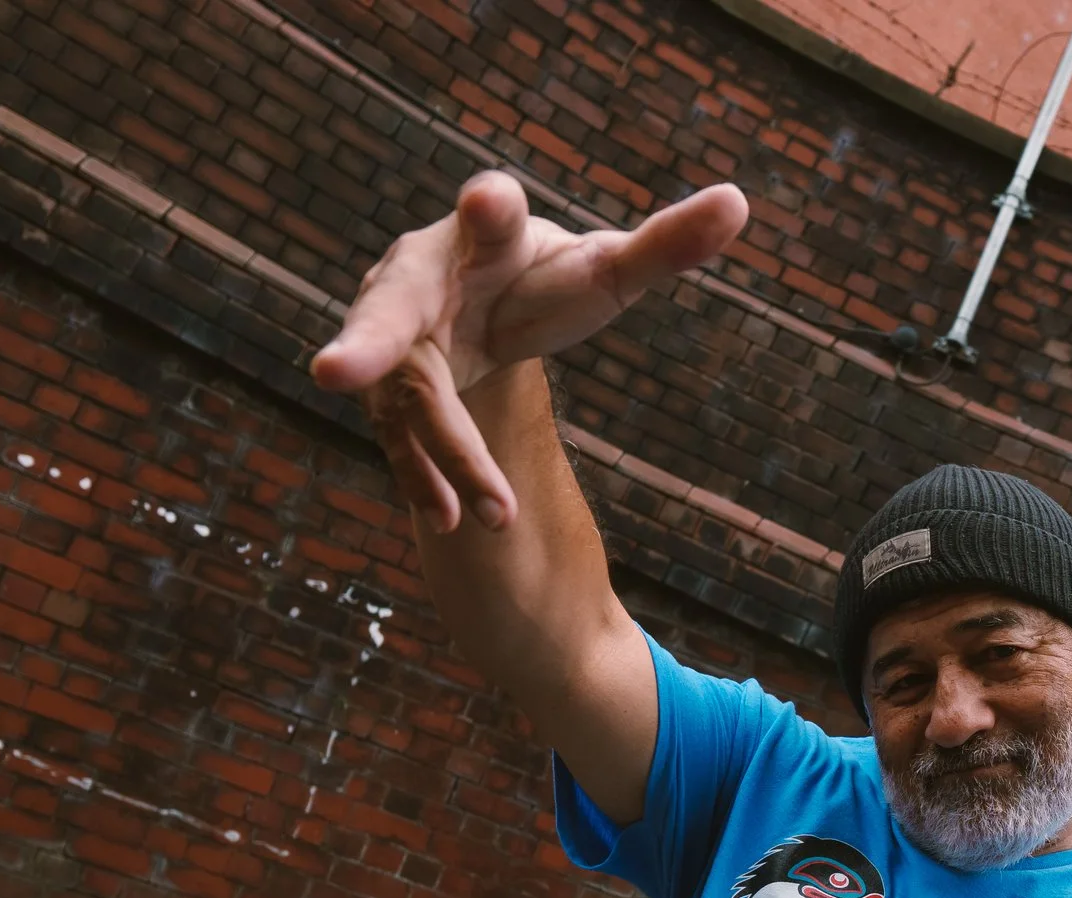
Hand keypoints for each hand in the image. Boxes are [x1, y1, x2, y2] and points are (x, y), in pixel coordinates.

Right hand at [311, 170, 747, 530]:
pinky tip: (452, 522)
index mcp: (487, 232)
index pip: (490, 211)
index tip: (490, 201)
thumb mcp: (608, 268)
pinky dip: (424, 480)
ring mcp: (395, 343)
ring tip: (492, 514)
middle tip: (334, 372)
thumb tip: (737, 203)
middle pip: (389, 312)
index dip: (488, 207)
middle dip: (363, 342)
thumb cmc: (547, 278)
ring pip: (407, 400)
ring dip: (443, 454)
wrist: (483, 308)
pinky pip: (400, 442)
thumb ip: (666, 243)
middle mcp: (421, 279)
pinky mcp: (390, 398)